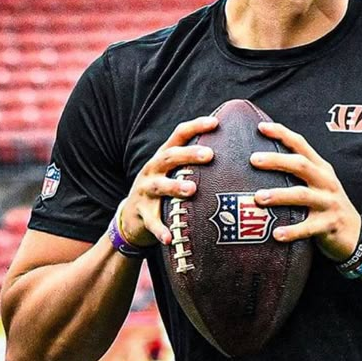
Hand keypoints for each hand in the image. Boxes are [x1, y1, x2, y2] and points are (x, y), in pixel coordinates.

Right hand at [120, 116, 217, 246]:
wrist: (130, 216)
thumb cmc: (162, 189)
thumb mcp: (172, 171)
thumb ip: (193, 160)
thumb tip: (231, 147)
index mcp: (163, 157)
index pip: (178, 135)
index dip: (196, 127)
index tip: (216, 122)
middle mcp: (153, 170)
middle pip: (169, 157)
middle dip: (188, 155)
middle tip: (210, 155)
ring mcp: (145, 192)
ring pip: (160, 187)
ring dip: (175, 186)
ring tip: (192, 189)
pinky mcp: (142, 214)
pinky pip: (152, 222)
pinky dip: (160, 230)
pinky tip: (170, 237)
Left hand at [251, 120, 360, 261]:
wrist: (355, 233)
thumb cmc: (327, 205)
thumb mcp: (318, 183)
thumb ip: (297, 172)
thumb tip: (261, 162)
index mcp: (321, 168)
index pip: (301, 144)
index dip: (282, 133)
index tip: (261, 127)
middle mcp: (326, 181)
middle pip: (300, 165)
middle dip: (276, 160)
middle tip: (253, 159)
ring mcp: (328, 202)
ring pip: (302, 195)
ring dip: (279, 194)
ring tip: (258, 197)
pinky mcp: (329, 224)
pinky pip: (308, 227)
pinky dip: (292, 231)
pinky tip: (275, 235)